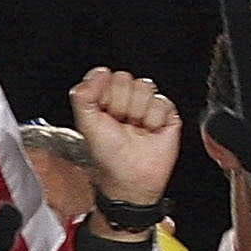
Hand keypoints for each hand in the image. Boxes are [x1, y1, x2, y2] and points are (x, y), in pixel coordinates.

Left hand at [66, 68, 180, 216]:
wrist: (132, 177)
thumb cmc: (108, 156)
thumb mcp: (86, 125)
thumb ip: (84, 97)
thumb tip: (97, 73)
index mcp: (103, 99)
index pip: (105, 75)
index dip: (104, 95)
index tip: (103, 114)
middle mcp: (125, 99)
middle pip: (127, 78)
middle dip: (122, 104)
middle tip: (120, 124)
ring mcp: (146, 105)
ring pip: (146, 87)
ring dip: (138, 113)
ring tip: (135, 129)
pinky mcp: (166, 113)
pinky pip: (162, 101)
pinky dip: (154, 119)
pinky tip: (149, 131)